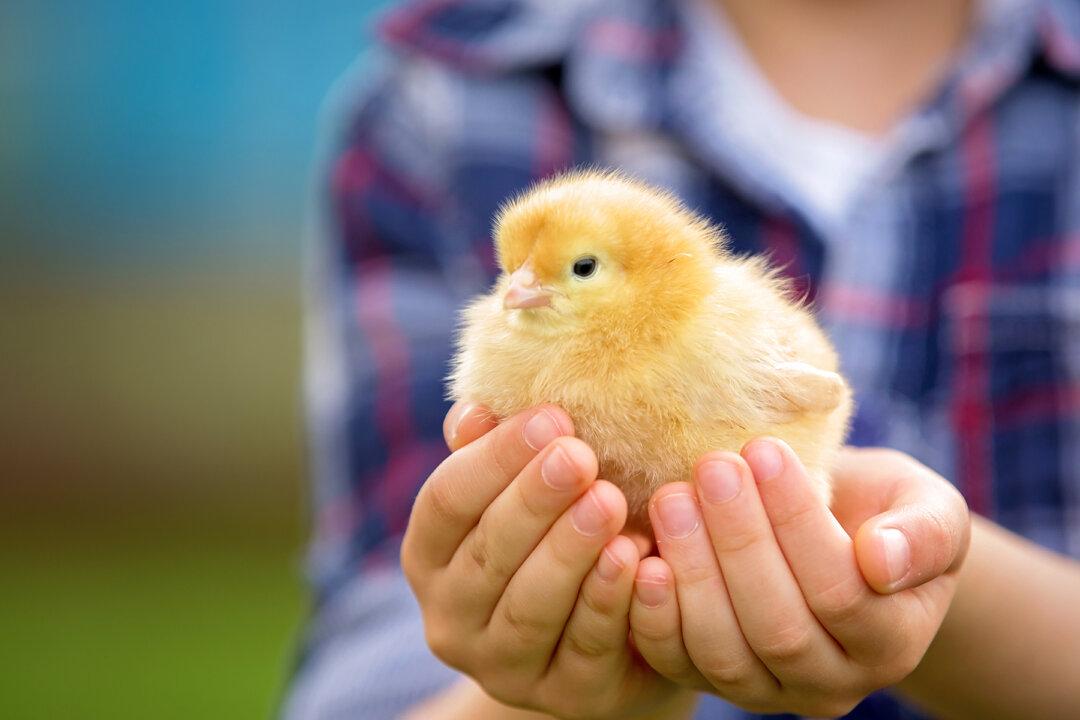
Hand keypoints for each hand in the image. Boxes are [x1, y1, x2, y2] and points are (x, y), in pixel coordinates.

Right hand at [401, 402, 690, 718]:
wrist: (613, 635)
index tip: (550, 418)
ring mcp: (502, 667)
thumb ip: (496, 453)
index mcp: (430, 556)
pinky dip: (607, 601)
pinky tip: (634, 557)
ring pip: (529, 607)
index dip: (494, 459)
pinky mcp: (562, 697)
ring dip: (568, 552)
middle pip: (486, 555)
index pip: (447, 501)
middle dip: (533, 501)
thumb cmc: (557, 537)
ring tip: (608, 502)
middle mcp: (451, 618)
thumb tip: (475, 410)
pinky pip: (584, 648)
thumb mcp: (522, 492)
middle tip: (579, 456)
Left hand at [628, 440, 969, 716]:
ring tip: (672, 498)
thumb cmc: (882, 512)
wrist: (837, 537)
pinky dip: (653, 615)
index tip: (763, 450)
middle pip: (779, 629)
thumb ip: (924, 533)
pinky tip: (642, 556)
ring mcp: (768, 693)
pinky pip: (677, 663)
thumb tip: (882, 558)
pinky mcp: (712, 683)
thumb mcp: (926, 507)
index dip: (798, 523)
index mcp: (892, 642)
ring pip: (723, 654)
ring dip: (692, 572)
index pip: (842, 593)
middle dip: (738, 542)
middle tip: (710, 467)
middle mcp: (832, 685)